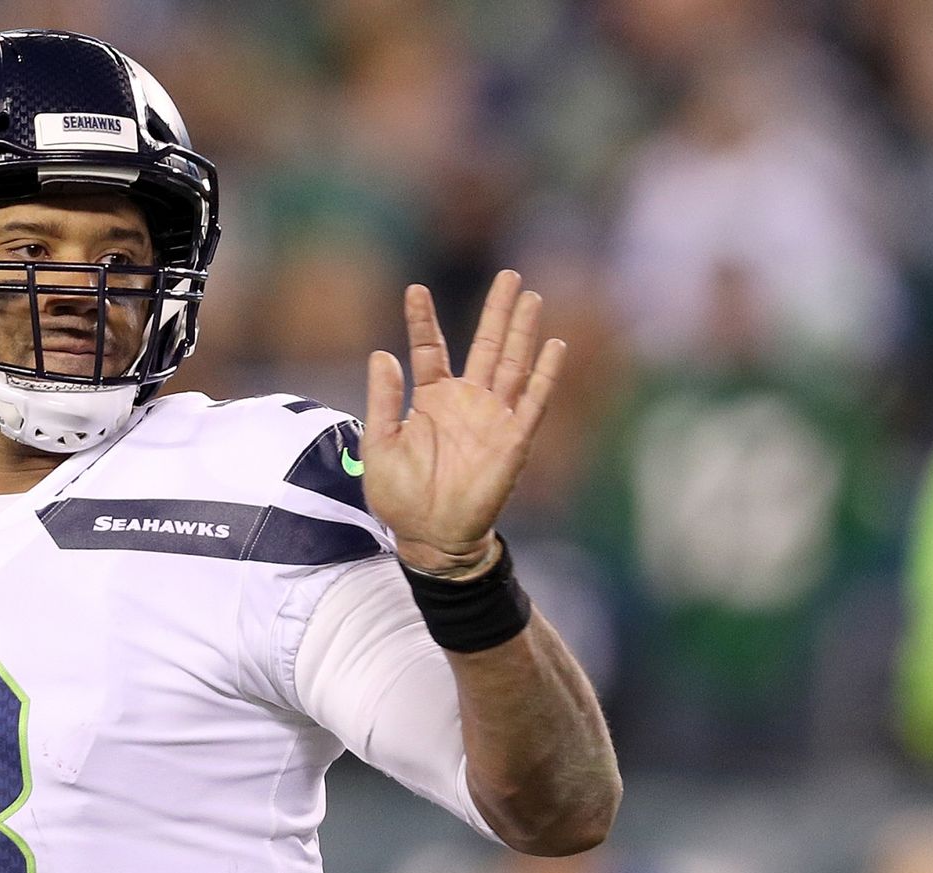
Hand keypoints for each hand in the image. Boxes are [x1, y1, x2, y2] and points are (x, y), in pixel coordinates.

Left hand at [362, 269, 563, 577]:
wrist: (428, 536)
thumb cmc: (400, 495)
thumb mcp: (379, 443)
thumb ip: (383, 399)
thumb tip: (382, 354)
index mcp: (431, 400)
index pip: (430, 349)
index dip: (422, 320)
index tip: (415, 289)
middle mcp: (465, 402)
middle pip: (485, 346)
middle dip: (497, 311)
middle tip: (509, 276)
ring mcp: (491, 419)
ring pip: (512, 364)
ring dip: (522, 332)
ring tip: (530, 297)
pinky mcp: (512, 440)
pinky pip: (532, 402)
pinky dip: (544, 375)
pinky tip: (554, 346)